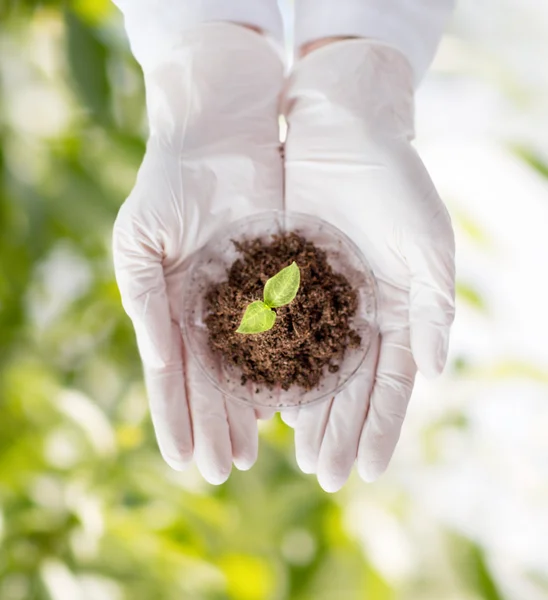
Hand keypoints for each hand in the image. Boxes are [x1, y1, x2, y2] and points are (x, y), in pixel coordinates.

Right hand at [112, 24, 283, 482]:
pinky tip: (290, 401)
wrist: (221, 134)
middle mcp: (211, 311)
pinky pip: (289, 331)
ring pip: (251, 365)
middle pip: (213, 378)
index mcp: (172, 306)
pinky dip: (288, 366)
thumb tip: (155, 359)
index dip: (176, 415)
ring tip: (255, 450)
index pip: (172, 373)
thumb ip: (144, 302)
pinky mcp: (287, 279)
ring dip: (250, 407)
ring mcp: (249, 299)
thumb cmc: (171, 184)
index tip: (182, 459)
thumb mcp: (140, 243)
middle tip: (222, 470)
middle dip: (216, 423)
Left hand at [282, 39, 455, 491]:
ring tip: (297, 453)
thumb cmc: (394, 180)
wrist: (343, 129)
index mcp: (397, 308)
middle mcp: (358, 311)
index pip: (392, 381)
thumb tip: (434, 370)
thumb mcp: (426, 242)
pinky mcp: (281, 278)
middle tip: (325, 476)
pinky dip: (272, 367)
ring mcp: (320, 298)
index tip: (370, 471)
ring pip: (311, 367)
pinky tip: (265, 401)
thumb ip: (433, 307)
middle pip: (349, 384)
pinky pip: (276, 334)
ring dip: (307, 410)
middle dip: (340, 429)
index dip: (383, 426)